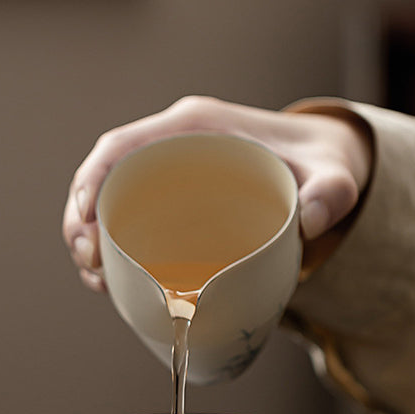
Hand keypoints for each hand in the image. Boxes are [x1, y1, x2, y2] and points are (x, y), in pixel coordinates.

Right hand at [62, 95, 372, 291]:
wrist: (321, 168)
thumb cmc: (318, 165)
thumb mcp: (332, 174)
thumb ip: (330, 193)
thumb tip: (308, 222)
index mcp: (194, 128)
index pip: (122, 145)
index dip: (91, 181)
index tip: (85, 223)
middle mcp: (172, 149)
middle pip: (104, 176)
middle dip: (82, 221)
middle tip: (89, 264)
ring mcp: (168, 178)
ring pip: (108, 202)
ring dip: (90, 240)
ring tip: (96, 280)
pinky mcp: (170, 205)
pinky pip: (127, 223)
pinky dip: (112, 252)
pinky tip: (112, 283)